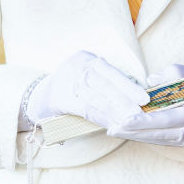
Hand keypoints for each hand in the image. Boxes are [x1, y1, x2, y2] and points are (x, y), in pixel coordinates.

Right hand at [24, 51, 148, 128]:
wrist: (39, 97)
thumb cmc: (70, 87)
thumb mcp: (87, 76)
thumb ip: (107, 82)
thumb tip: (135, 95)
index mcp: (87, 58)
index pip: (111, 72)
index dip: (128, 86)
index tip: (144, 98)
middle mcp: (76, 66)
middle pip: (105, 84)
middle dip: (124, 100)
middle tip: (139, 112)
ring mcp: (66, 81)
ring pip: (96, 98)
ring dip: (115, 112)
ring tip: (129, 121)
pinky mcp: (60, 99)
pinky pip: (85, 109)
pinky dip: (100, 117)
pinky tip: (111, 124)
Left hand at [106, 64, 183, 146]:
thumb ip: (174, 74)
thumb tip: (150, 81)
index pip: (167, 119)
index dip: (145, 120)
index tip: (126, 118)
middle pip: (159, 134)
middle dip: (134, 131)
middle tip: (112, 128)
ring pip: (158, 140)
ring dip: (136, 135)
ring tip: (116, 130)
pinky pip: (163, 140)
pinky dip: (146, 136)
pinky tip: (131, 132)